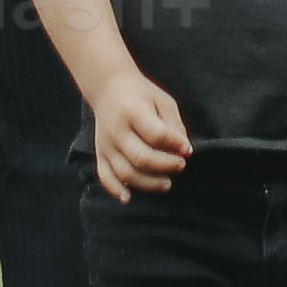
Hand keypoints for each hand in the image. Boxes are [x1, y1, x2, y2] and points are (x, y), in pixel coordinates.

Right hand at [84, 64, 189, 198]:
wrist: (108, 87)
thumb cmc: (141, 95)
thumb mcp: (163, 101)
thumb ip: (174, 125)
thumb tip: (185, 151)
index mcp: (133, 111)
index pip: (156, 134)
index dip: (175, 145)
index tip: (187, 150)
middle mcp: (116, 130)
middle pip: (141, 157)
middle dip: (165, 166)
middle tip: (181, 165)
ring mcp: (106, 144)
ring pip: (125, 172)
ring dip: (148, 184)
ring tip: (167, 183)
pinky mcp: (99, 153)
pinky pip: (105, 176)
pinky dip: (115, 190)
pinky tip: (128, 198)